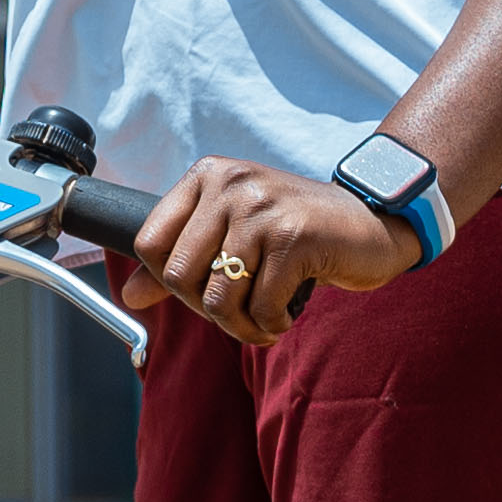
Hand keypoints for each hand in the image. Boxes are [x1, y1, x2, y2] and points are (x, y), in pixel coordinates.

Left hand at [126, 158, 417, 345]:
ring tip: (266, 318)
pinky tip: (288, 310)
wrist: (371, 222)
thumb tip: (129, 296)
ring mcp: (261, 208)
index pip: (148, 243)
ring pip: (218, 298)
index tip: (203, 289)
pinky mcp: (293, 236)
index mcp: (206, 176)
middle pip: (177, 276)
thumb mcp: (232, 234)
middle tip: (239, 310)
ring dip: (241, 326)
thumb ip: (180, 261)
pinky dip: (272, 323)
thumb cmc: (295, 232)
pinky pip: (259, 307)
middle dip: (207, 310)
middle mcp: (230, 184)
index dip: (170, 282)